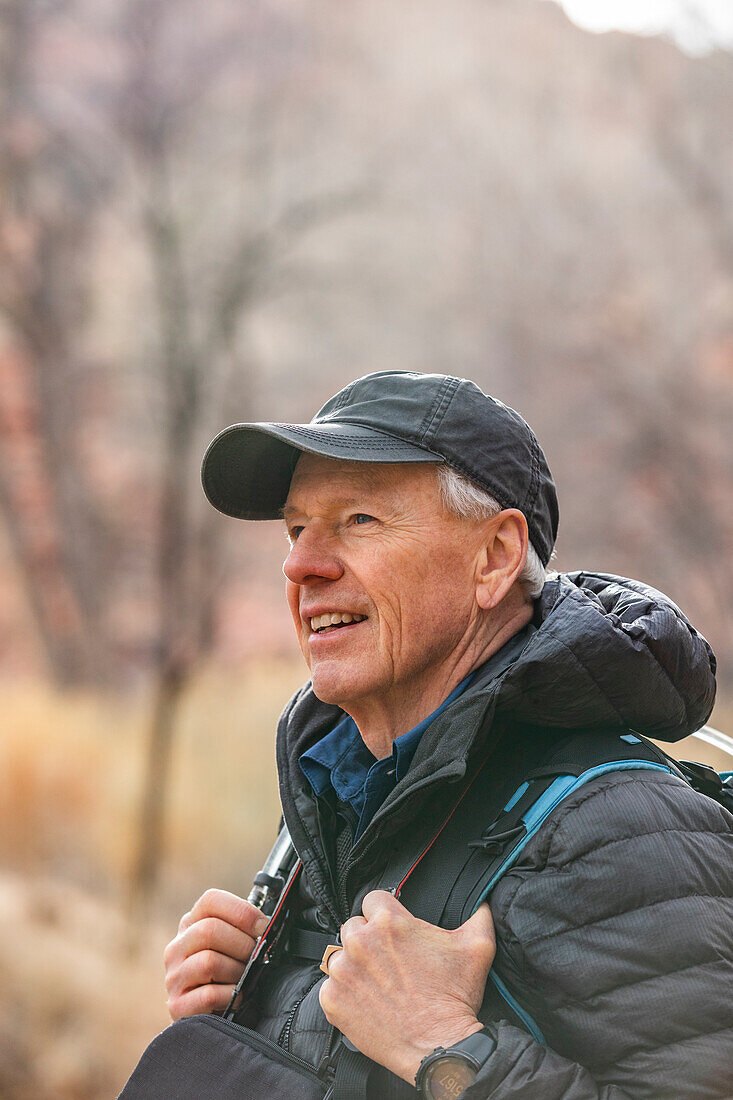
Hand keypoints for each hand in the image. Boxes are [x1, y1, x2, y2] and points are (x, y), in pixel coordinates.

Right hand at [164, 889, 267, 1019]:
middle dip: (242, 944)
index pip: (211, 900)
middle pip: (209, 930)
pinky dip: (230, 996)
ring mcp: (174, 977)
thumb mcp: (232, 945)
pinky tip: (236, 998)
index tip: (263, 927)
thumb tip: (268, 925)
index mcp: (191, 924)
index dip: (242, 911)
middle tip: (255, 957)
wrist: (211, 1017)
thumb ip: (243, 930)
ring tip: (244, 980)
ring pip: (208, 962)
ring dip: (236, 972)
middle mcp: (177, 947)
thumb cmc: (228, 975)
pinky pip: (208, 995)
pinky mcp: (177, 1006)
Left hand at [318, 890, 494, 1083]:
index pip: (374, 899)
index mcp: (389, 922)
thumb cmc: (455, 998)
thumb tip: (483, 899)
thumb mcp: (477, 946)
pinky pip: (330, 987)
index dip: (385, 913)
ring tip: (378, 983)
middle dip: (368, 938)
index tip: (393, 930)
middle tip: (387, 960)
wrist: (441, 1048)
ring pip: (340, 955)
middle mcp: (360, 942)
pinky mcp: (333, 1000)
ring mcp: (343, 972)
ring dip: (355, 965)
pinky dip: (345, 993)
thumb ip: (478, 914)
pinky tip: (367, 1002)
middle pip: (354, 925)